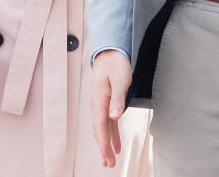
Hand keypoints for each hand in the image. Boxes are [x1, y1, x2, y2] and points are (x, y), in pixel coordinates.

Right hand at [90, 50, 130, 167]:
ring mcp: (102, 105)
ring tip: (109, 161)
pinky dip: (111, 136)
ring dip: (106, 145)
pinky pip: (108, 124)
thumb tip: (114, 116)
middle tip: (108, 164)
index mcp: (99, 99)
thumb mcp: (120, 79)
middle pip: (99, 131)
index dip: (103, 141)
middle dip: (103, 148)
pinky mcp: (107, 105)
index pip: (100, 125)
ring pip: (102, 130)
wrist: (110, 53)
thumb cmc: (115, 64)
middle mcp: (98, 105)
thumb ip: (118, 98)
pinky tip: (116, 146)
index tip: (106, 154)